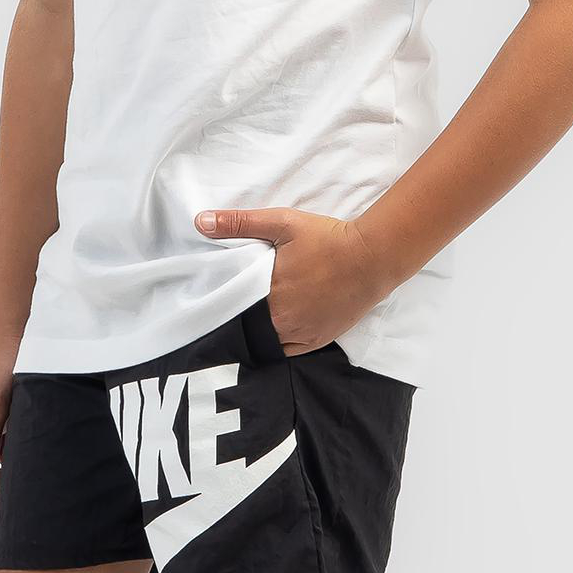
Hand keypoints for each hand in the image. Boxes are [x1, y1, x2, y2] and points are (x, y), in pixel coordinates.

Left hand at [194, 206, 396, 354]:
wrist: (372, 258)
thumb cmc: (327, 239)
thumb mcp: (282, 222)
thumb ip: (239, 223)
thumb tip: (200, 222)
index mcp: (268, 294)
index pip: (233, 304)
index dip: (225, 298)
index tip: (220, 291)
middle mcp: (282, 321)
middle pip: (249, 324)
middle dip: (242, 313)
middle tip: (239, 300)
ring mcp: (301, 334)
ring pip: (267, 340)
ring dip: (260, 329)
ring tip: (256, 313)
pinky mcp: (318, 341)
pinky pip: (287, 350)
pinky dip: (279, 341)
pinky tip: (276, 327)